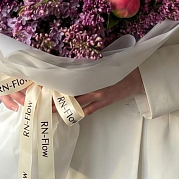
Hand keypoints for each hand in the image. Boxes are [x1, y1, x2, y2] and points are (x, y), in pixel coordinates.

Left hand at [0, 68, 144, 117]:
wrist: (138, 76)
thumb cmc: (119, 66)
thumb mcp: (102, 63)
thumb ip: (87, 65)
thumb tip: (69, 65)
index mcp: (91, 73)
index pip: (69, 79)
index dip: (55, 83)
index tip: (42, 84)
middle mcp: (93, 85)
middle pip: (68, 93)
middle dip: (54, 98)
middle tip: (40, 100)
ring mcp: (98, 96)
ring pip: (75, 104)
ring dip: (62, 107)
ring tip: (47, 109)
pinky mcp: (102, 103)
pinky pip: (86, 111)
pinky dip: (75, 113)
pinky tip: (65, 115)